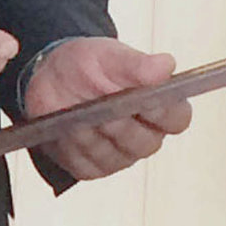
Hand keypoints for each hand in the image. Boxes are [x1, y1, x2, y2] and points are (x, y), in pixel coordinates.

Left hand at [22, 35, 191, 179]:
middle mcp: (145, 137)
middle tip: (100, 104)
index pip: (177, 119)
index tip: (143, 99)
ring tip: (76, 112)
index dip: (162, 112)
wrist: (49, 78)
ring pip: (112, 155)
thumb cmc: (86, 66)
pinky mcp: (92, 168)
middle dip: (119, 122)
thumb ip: (135, 63)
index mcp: (160, 106)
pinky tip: (63, 128)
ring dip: (91, 132)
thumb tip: (166, 65)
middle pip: (144, 143)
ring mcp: (120, 156)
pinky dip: (71, 145)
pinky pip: (85, 164)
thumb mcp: (106, 56)